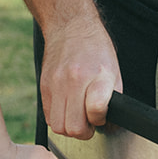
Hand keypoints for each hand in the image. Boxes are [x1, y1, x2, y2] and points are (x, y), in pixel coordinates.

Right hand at [40, 19, 120, 138]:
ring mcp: (56, 84)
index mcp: (97, 75)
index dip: (100, 120)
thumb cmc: (96, 49)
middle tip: (89, 122)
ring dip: (69, 127)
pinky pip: (48, 117)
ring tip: (77, 116)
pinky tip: (67, 108)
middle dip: (84, 132)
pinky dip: (58, 118)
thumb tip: (111, 125)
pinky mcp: (43, 86)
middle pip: (73, 128)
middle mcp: (75, 80)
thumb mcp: (114, 71)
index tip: (102, 116)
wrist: (70, 27)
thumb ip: (114, 98)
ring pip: (58, 127)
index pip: (96, 110)